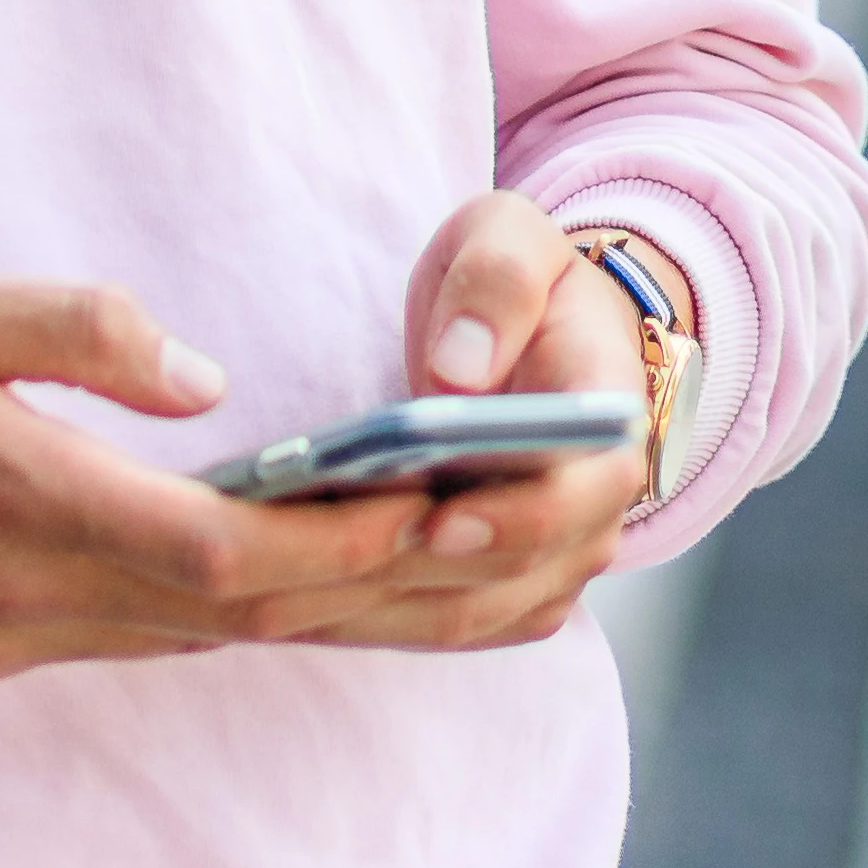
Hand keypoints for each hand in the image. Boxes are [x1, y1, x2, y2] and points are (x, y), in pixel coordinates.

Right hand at [0, 279, 442, 686]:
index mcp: (19, 506)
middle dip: (380, 592)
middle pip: (236, 616)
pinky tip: (293, 586)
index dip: (350, 543)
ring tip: (441, 574)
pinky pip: (131, 644)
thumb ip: (78, 331)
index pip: (225, 550)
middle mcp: (21, 601)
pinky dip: (226, 617)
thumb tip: (206, 374)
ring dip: (318, 613)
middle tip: (499, 557)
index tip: (452, 510)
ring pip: (192, 641)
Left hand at [249, 195, 654, 656]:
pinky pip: (431, 628)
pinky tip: (276, 605)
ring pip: (456, 616)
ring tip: (261, 594)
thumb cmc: (520, 285)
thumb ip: (498, 281)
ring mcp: (549, 568)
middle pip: (500, 576)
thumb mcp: (513, 238)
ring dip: (360, 612)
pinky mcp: (500, 596)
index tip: (431, 518)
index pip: (574, 496)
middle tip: (292, 567)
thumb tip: (459, 369)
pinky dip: (357, 622)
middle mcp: (591, 517)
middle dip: (397, 575)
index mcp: (605, 428)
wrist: (542, 338)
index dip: (511, 519)